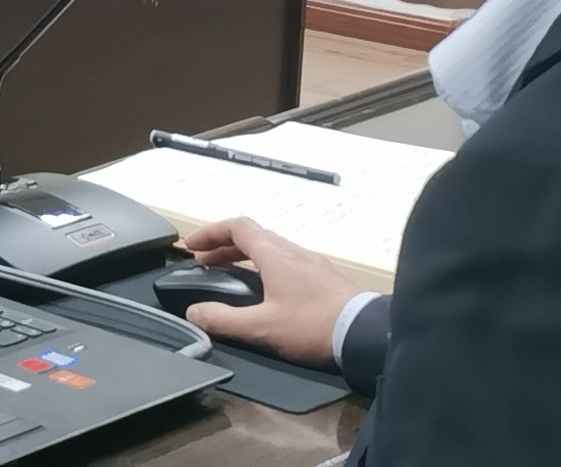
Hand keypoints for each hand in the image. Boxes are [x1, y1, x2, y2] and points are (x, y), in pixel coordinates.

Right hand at [176, 218, 362, 365]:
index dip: (210, 232)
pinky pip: (289, 263)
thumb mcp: (262, 327)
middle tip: (206, 265)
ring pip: (272, 249)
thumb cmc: (313, 325)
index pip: (237, 226)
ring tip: (233, 278)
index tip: (191, 246)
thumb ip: (223, 320)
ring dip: (246, 257)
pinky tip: (268, 292)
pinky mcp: (328, 279)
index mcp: (275, 255)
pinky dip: (267, 268)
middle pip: (253, 236)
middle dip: (224, 247)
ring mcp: (314, 264)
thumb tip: (194, 313)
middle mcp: (294, 252)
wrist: (369, 335)